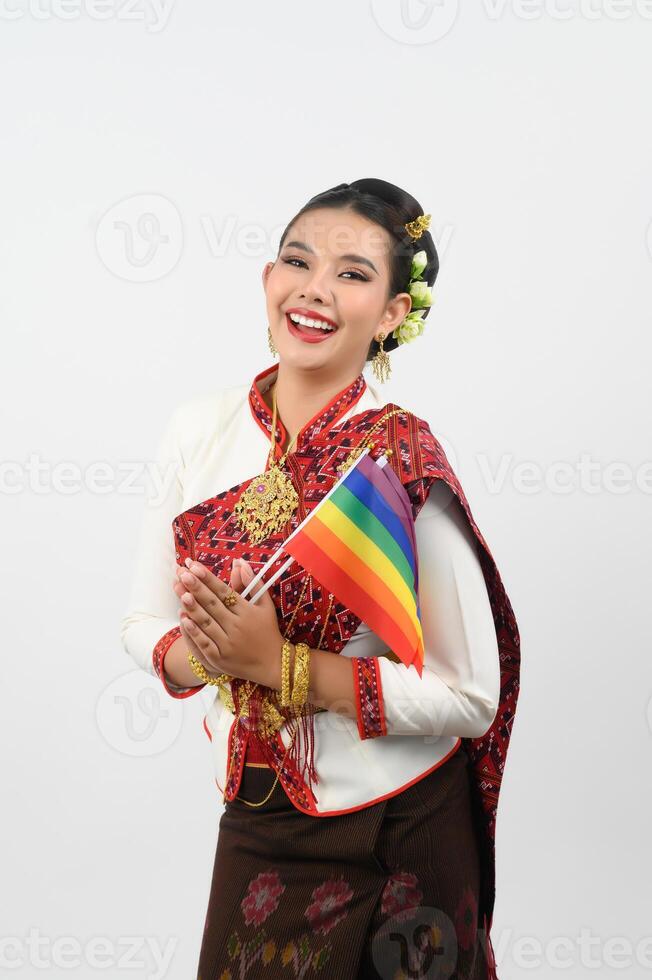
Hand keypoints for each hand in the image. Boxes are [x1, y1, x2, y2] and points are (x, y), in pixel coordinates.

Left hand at [174, 557, 283, 688]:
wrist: (273, 665)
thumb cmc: (268, 631)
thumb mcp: (265, 605)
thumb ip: (253, 583)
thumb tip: (239, 561)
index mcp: (247, 612)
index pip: (224, 591)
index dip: (208, 578)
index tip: (194, 566)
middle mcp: (237, 626)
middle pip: (212, 604)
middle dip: (195, 587)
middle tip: (182, 572)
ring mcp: (227, 644)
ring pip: (206, 622)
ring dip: (191, 606)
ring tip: (179, 590)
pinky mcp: (219, 659)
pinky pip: (204, 643)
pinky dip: (193, 632)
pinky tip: (183, 619)